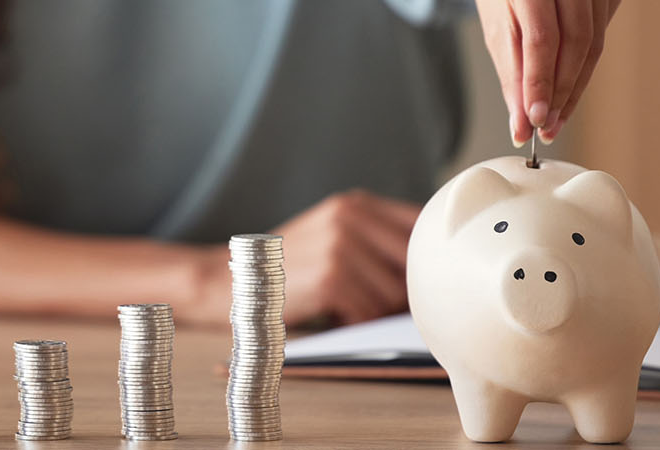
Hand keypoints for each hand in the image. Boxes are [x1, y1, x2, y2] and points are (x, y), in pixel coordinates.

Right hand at [185, 190, 420, 326]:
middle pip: (413, 264)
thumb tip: (432, 271)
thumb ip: (374, 240)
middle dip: (401, 291)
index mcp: (356, 204)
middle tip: (376, 302)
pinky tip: (334, 315)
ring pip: (394, 294)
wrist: (228, 281)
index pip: (421, 224)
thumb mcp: (330, 235)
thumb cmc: (284, 268)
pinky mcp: (331, 277)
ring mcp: (341, 245)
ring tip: (346, 307)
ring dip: (376, 311)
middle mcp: (352, 216)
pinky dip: (356, 322)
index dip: (427, 258)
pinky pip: (370, 312)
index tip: (424, 277)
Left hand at [476, 0, 621, 145]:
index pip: (542, 39)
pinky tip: (570, 85)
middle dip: (562, 92)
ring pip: (594, 42)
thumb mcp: (496, 25)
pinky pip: (602, 32)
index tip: (535, 120)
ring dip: (576, 86)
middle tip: (547, 127)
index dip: (541, 83)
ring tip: (557, 117)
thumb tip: (520, 121)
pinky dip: (585, 64)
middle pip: (577, 42)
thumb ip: (511, 72)